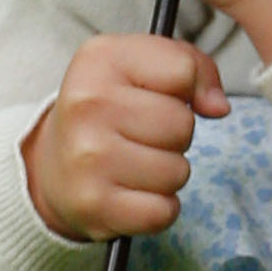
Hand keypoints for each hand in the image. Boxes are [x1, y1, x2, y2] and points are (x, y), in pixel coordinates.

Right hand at [23, 31, 227, 241]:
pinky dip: (158, 208)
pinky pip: (164, 211)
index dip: (185, 88)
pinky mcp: (95, 204)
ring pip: (178, 171)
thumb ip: (190, 66)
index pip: (184, 70)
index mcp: (100, 59)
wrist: (53, 165)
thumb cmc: (107, 111)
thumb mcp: (140, 66)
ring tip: (135, 164)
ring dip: (167, 173)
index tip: (159, 96)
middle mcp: (88, 105)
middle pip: (183, 125)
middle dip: (175, 135)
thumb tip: (218, 106)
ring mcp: (88, 157)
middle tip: (141, 136)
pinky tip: (132, 193)